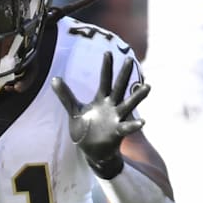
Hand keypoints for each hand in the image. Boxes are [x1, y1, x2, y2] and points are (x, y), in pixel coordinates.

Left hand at [51, 51, 149, 178]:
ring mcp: (116, 118)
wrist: (91, 150)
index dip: (106, 67)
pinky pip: (127, 127)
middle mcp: (111, 106)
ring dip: (137, 97)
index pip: (104, 80)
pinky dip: (134, 125)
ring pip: (128, 104)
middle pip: (118, 87)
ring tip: (147, 87)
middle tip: (130, 60)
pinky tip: (142, 121)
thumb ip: (65, 95)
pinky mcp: (117, 132)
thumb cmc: (85, 129)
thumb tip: (54, 78)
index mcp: (101, 100)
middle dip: (123, 74)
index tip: (108, 52)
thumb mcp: (74, 110)